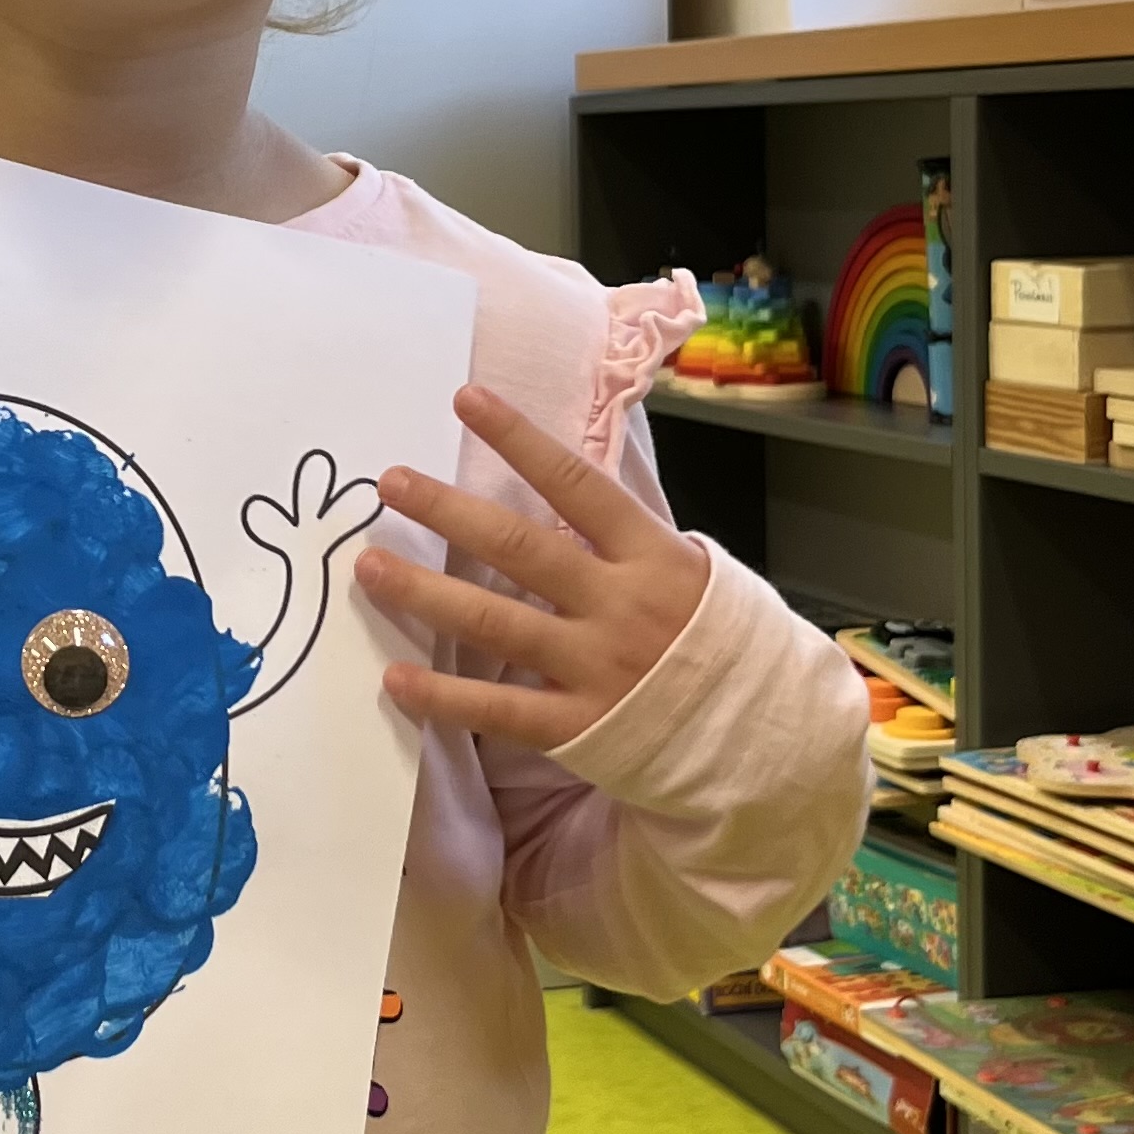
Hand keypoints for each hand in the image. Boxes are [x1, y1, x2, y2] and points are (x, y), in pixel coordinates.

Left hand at [356, 382, 707, 753]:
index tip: (466, 401)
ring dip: (424, 592)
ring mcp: (594, 667)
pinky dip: (442, 697)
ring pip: (494, 623)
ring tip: (368, 566)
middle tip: (390, 483)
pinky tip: (394, 678)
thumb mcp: (691, 571)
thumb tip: (561, 490)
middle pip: (520, 548)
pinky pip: (497, 710)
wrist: (764, 732)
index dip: (519, 439)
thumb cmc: (717, 640)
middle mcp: (617, 605)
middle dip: (449, 511)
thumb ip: (625, 540)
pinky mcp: (577, 727)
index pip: (576, 484)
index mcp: (649, 556)